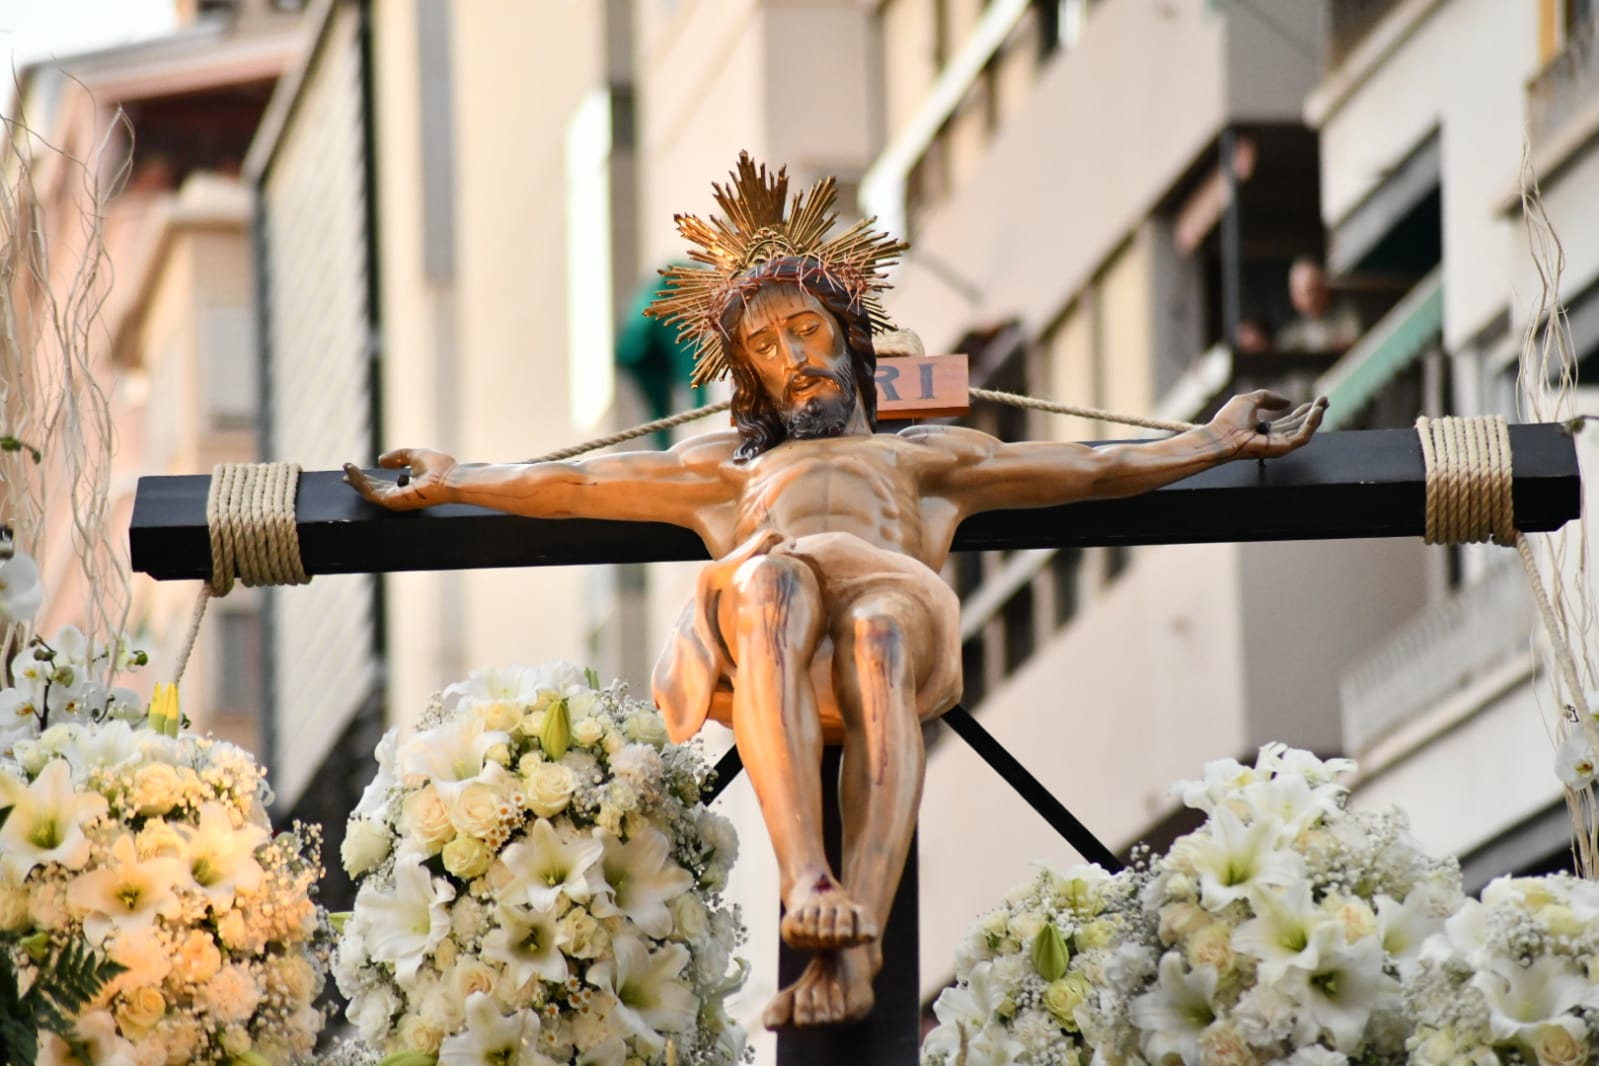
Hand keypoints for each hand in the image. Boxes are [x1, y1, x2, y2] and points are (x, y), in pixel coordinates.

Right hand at [343, 448, 458, 510]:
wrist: (452, 477)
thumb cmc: (441, 467)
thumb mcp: (415, 455)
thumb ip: (398, 457)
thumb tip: (380, 461)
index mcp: (407, 487)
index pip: (383, 484)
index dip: (368, 477)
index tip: (354, 468)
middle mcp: (401, 496)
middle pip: (373, 490)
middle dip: (357, 481)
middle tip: (345, 469)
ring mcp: (397, 501)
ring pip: (369, 493)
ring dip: (356, 480)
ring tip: (347, 467)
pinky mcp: (394, 501)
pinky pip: (371, 494)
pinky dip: (360, 482)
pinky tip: (354, 471)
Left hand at [1209, 391, 1327, 460]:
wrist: (1219, 435)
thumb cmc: (1228, 420)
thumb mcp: (1250, 400)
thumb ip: (1268, 397)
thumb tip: (1287, 402)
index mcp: (1265, 429)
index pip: (1290, 421)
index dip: (1303, 410)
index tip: (1315, 401)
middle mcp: (1273, 438)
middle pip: (1300, 426)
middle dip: (1314, 413)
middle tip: (1325, 400)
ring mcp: (1277, 445)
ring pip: (1304, 432)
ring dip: (1316, 418)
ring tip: (1322, 404)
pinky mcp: (1281, 449)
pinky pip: (1302, 438)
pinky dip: (1311, 425)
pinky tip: (1316, 412)